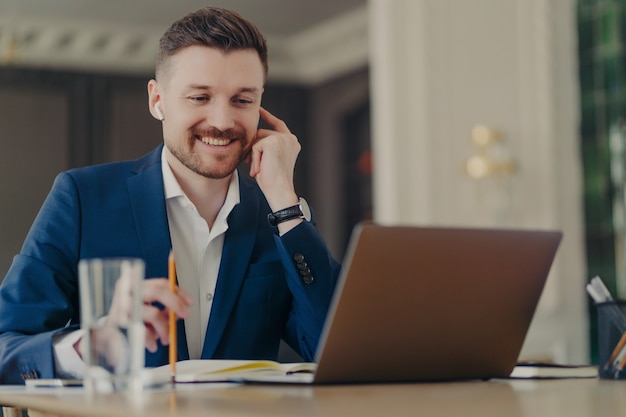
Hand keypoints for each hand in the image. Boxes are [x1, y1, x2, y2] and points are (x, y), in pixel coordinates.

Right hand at [74, 278, 192, 357]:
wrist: (98, 333)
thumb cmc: (126, 316)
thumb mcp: (144, 307)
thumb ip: (161, 306)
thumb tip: (180, 310)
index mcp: (133, 282)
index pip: (161, 283)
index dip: (178, 292)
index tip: (189, 302)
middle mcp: (126, 290)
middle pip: (157, 291)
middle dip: (175, 304)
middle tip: (184, 315)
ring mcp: (121, 306)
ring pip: (153, 313)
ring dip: (164, 328)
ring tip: (166, 338)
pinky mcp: (118, 323)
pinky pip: (142, 330)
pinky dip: (151, 339)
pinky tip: (151, 344)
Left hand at [248, 107, 300, 210]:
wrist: (279, 190)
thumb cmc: (273, 180)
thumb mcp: (269, 160)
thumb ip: (265, 147)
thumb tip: (252, 138)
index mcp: (291, 142)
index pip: (277, 124)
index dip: (267, 117)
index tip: (259, 109)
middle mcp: (289, 138)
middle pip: (261, 133)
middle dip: (252, 148)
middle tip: (250, 164)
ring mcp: (282, 138)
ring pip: (256, 140)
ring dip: (252, 155)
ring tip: (258, 169)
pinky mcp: (274, 141)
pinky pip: (255, 146)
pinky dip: (253, 158)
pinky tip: (259, 168)